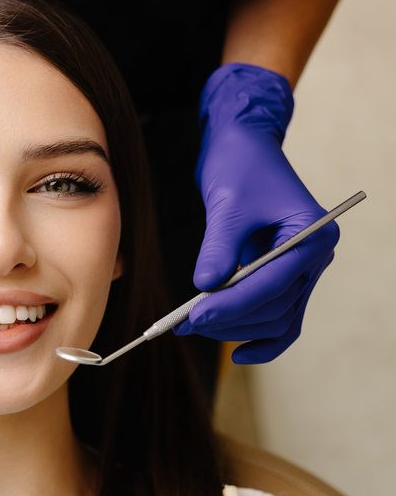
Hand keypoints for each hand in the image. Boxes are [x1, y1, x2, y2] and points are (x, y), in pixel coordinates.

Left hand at [173, 64, 338, 364]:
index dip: (232, 304)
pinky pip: (277, 314)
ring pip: (275, 317)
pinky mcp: (280, 273)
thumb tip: (206, 288)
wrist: (243, 144)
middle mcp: (313, 256)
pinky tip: (236, 351)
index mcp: (311, 235)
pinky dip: (259, 334)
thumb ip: (219, 247)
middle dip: (229, 318)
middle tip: (184, 323)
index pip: (272, 284)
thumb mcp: (228, 203)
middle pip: (275, 307)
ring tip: (190, 325)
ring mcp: (299, 268)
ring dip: (235, 327)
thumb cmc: (240, 164)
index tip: (193, 315)